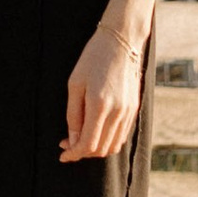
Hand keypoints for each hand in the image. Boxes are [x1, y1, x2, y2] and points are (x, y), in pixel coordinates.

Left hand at [62, 12, 146, 161]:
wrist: (121, 42)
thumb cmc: (93, 59)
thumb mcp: (75, 84)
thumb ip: (74, 115)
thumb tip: (73, 140)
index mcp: (100, 105)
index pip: (88, 144)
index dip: (74, 154)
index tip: (62, 154)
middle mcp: (118, 112)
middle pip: (101, 149)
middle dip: (82, 152)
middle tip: (67, 144)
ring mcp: (129, 112)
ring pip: (113, 146)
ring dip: (96, 148)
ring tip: (80, 138)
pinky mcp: (135, 109)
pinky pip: (122, 135)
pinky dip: (108, 140)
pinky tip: (96, 131)